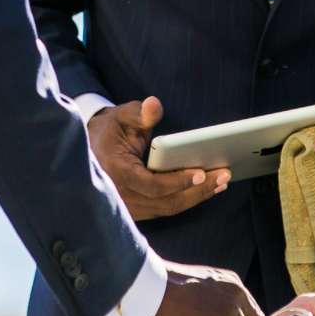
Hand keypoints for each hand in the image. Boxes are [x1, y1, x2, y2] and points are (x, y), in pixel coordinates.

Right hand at [89, 96, 229, 220]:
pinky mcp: (137, 211)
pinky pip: (166, 209)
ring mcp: (129, 207)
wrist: (90, 150)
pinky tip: (207, 188)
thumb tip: (154, 105)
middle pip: (167, 201)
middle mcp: (122, 196)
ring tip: (221, 181)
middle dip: (199, 189)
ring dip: (197, 196)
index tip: (201, 172)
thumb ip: (139, 113)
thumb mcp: (121, 116)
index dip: (177, 181)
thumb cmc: (109, 131)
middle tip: (224, 175)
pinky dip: (187, 199)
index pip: (152, 185)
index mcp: (117, 172)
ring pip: (169, 207)